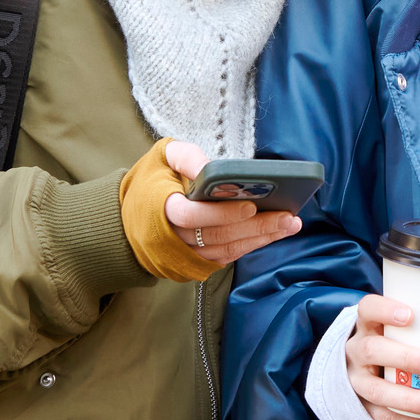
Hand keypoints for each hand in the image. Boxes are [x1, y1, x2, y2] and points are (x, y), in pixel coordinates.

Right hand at [162, 140, 300, 265]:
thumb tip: (211, 168)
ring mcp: (182, 254)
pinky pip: (225, 258)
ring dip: (259, 239)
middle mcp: (171, 237)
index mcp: (160, 208)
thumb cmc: (153, 179)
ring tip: (289, 224)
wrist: (130, 215)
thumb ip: (186, 157)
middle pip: (217, 236)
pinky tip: (272, 234)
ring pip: (225, 250)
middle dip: (255, 227)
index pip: (189, 216)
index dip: (220, 213)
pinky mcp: (194, 263)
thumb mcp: (162, 156)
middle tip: (287, 216)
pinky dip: (249, 247)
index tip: (250, 206)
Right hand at [346, 294, 419, 419]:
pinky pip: (385, 418)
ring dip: (409, 399)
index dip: (385, 310)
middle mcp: (356, 351)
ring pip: (377, 390)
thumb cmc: (392, 343)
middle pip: (372, 351)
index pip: (368, 309)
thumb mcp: (397, 329)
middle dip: (405, 358)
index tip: (411, 315)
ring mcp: (356, 380)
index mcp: (367, 325)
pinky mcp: (363, 406)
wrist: (359, 370)